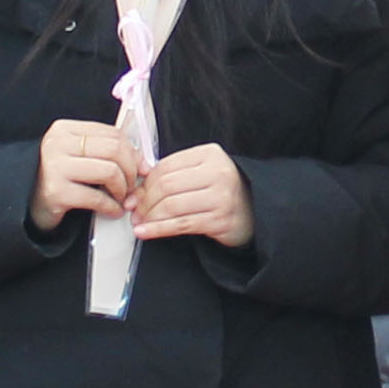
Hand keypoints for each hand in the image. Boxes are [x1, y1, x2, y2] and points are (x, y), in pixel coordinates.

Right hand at [33, 120, 138, 232]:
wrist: (27, 203)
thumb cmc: (58, 179)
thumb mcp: (78, 157)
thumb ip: (105, 153)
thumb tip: (143, 162)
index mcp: (65, 130)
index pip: (112, 134)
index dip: (133, 153)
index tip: (140, 169)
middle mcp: (57, 143)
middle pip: (114, 149)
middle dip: (130, 171)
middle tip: (131, 187)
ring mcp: (55, 167)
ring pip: (110, 171)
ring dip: (122, 189)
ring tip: (120, 199)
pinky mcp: (56, 191)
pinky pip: (97, 197)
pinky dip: (111, 206)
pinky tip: (112, 210)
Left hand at [132, 143, 255, 247]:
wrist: (255, 212)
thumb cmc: (222, 192)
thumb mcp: (202, 173)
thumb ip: (175, 174)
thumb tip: (138, 190)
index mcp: (210, 155)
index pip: (166, 166)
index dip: (145, 183)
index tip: (133, 195)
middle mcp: (218, 173)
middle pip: (167, 186)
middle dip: (145, 201)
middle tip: (135, 212)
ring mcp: (221, 197)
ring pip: (172, 206)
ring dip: (150, 217)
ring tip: (140, 224)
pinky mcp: (220, 220)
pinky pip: (181, 224)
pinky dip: (159, 229)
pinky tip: (148, 232)